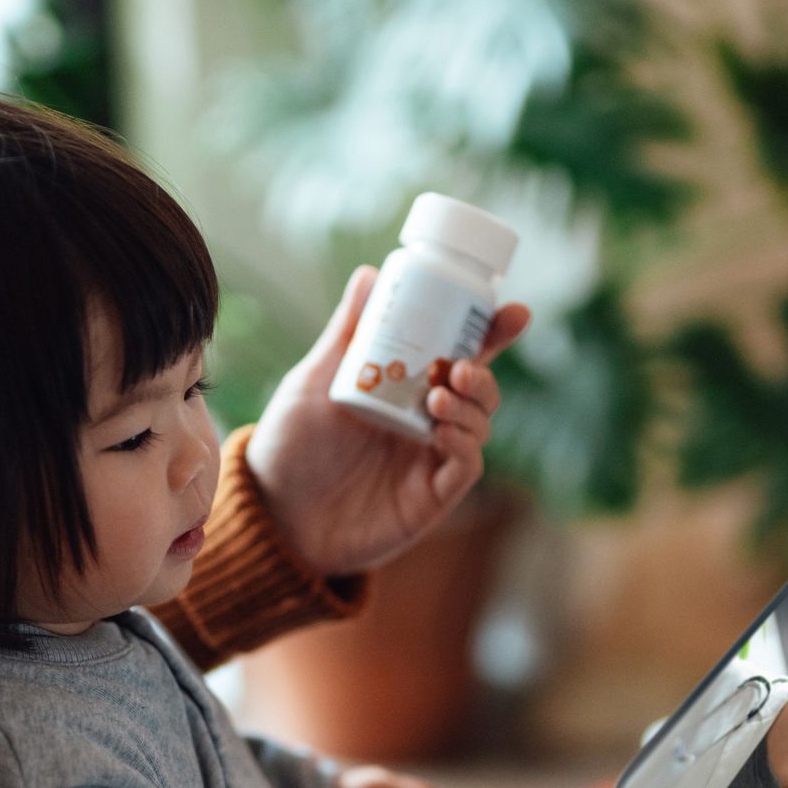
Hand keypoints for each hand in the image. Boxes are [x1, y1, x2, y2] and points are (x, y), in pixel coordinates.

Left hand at [245, 267, 529, 575]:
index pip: (460, 354)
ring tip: (439, 396)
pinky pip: (465, 467)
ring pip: (480, 426)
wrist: (275, 512)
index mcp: (406, 388)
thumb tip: (371, 274)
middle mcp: (426, 422)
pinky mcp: (430, 498)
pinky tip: (441, 432)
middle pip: (479, 390)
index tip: (513, 313)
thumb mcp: (316, 380)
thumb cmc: (291, 445)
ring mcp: (430, 460)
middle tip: (458, 365)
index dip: (493, 334)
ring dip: (471, 406)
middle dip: (482, 372)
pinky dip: (464, 445)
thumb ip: (346, 333)